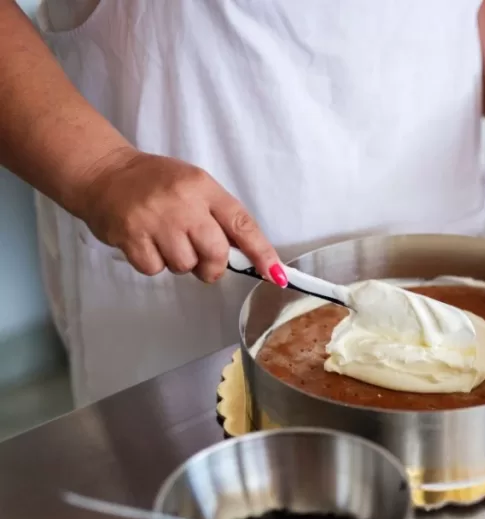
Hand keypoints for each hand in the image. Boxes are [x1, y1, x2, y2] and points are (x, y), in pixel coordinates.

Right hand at [73, 148, 285, 284]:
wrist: (103, 173)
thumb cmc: (155, 183)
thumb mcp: (194, 187)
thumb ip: (218, 216)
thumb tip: (246, 255)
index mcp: (203, 187)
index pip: (242, 223)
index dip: (262, 252)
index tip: (276, 274)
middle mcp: (183, 202)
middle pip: (216, 253)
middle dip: (214, 267)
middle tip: (203, 262)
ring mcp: (155, 220)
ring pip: (185, 265)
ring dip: (180, 263)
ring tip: (166, 242)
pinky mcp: (130, 236)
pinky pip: (155, 269)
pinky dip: (154, 264)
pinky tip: (146, 244)